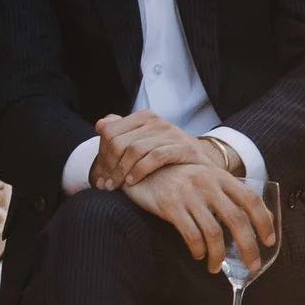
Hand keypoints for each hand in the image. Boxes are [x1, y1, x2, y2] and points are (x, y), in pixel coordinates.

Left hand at [88, 111, 220, 188]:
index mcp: (144, 117)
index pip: (110, 131)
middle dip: (108, 165)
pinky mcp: (185, 147)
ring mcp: (172, 133)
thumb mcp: (143, 143)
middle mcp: (157, 121)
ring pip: (134, 149)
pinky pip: (155, 157)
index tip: (100, 175)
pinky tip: (132, 182)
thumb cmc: (167, 157)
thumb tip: (100, 124)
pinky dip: (139, 170)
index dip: (101, 154)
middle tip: (104, 184)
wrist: (204, 167)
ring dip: (120, 171)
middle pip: (119, 141)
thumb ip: (122, 133)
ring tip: (115, 186)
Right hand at [118, 155, 272, 274]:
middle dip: (248, 247)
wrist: (141, 168)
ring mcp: (188, 194)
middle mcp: (207, 183)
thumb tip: (265, 218)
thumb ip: (231, 195)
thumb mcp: (208, 179)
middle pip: (237, 220)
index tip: (269, 242)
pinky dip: (198, 249)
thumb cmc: (180, 178)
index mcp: (220, 176)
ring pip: (213, 232)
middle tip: (252, 266)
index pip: (251, 199)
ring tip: (216, 267)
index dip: (264, 222)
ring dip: (218, 255)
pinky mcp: (170, 205)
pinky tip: (198, 255)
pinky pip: (190, 234)